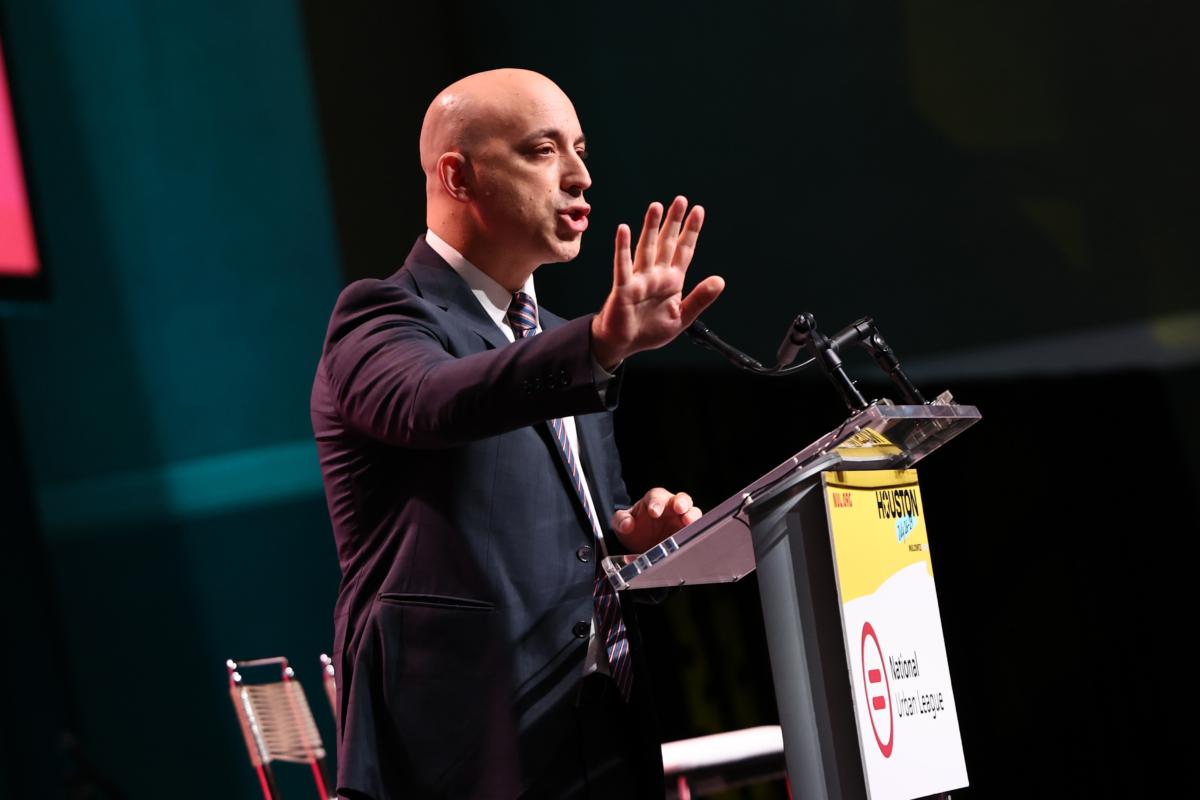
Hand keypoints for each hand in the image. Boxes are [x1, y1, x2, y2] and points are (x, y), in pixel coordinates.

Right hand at [591, 196, 724, 369]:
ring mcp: (639, 279)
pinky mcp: (623, 288)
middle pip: (666, 243)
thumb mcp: (682, 317)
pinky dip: (623, 249)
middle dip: (673, 222)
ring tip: (656, 207)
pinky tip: (623, 230)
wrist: (625, 344)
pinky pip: (623, 266)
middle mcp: (656, 275)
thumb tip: (720, 280)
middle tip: (680, 200)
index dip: (691, 231)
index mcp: (672, 281)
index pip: (684, 251)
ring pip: (646, 249)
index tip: (698, 210)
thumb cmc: (650, 331)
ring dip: (650, 228)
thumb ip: (700, 298)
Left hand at [611, 488, 702, 552]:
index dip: (656, 503)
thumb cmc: (634, 530)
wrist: (641, 547)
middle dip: (681, 502)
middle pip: (681, 498)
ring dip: (692, 515)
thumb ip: (621, 520)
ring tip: (688, 522)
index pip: (657, 497)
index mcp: (654, 501)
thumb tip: (627, 524)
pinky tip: (691, 538)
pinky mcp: (688, 533)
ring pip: (693, 512)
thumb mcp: (622, 524)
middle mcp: (671, 508)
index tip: (654, 512)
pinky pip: (696, 530)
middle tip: (679, 509)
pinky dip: (695, 533)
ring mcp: (681, 520)